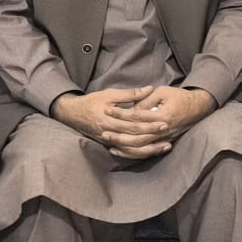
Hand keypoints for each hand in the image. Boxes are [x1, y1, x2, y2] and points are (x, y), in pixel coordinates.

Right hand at [53, 85, 212, 160]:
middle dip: (152, 137)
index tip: (164, 123)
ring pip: (131, 149)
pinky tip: (152, 151)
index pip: (132, 124)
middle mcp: (109, 132)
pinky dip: (140, 153)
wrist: (72, 114)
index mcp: (109, 119)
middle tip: (169, 135)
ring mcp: (109, 141)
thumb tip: (149, 88)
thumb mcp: (109, 94)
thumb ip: (130, 94)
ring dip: (149, 149)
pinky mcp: (109, 145)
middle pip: (133, 139)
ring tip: (165, 146)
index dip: (149, 124)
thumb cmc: (92, 101)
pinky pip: (127, 152)